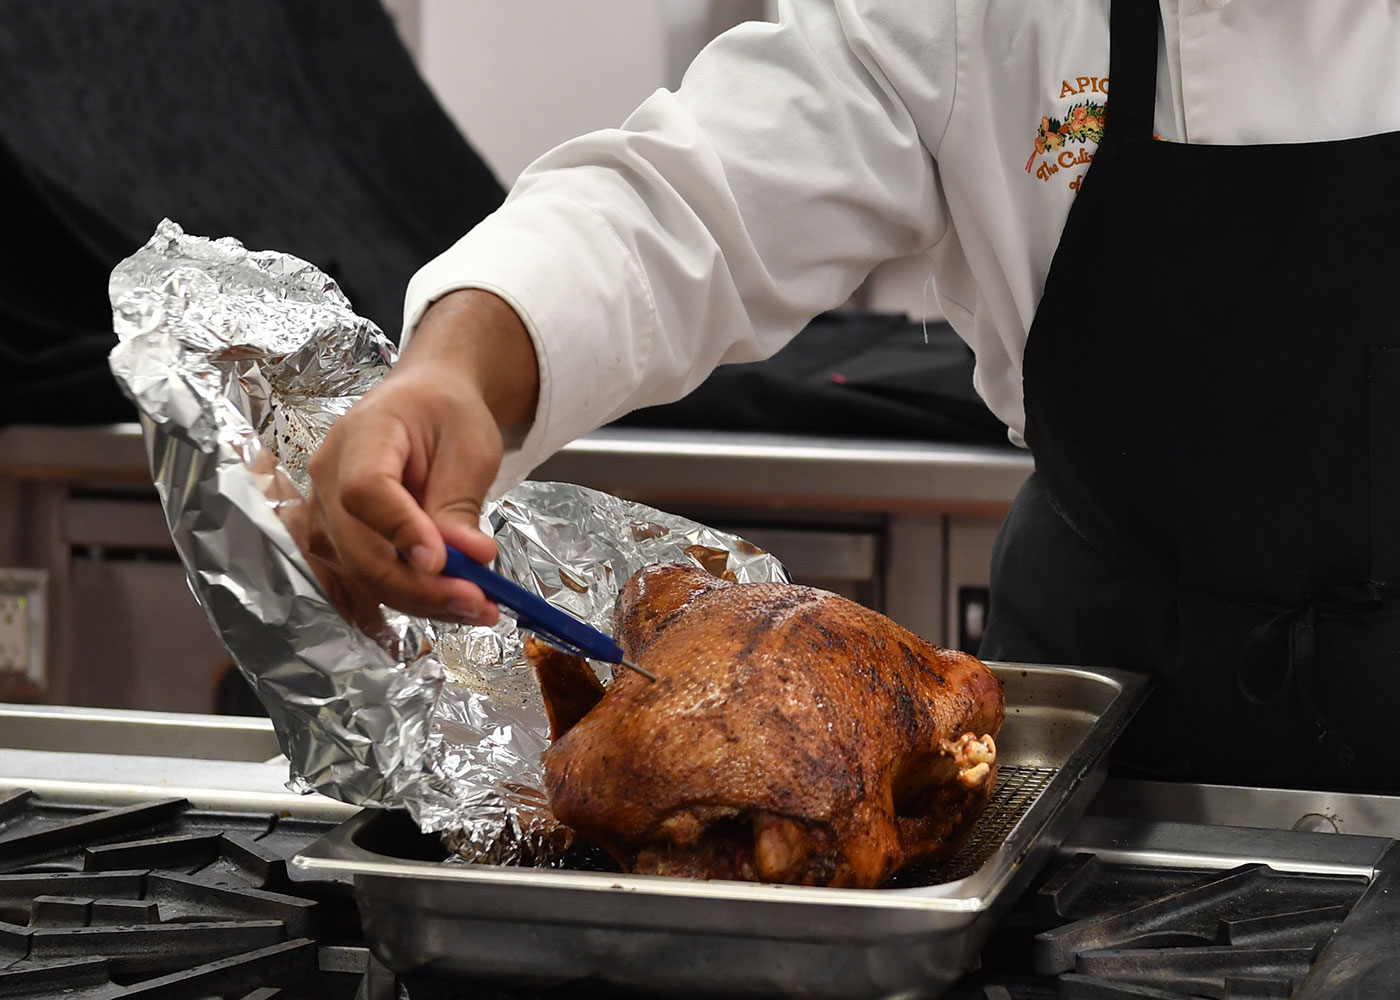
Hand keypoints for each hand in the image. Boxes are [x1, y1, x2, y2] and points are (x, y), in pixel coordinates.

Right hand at [306, 289, 539, 624]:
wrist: (426, 403)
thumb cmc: (448, 414)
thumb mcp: (469, 448)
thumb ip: (459, 503)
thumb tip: (467, 559)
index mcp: (361, 434)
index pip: (365, 491)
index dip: (400, 531)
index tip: (443, 562)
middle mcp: (328, 476)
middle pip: (360, 549)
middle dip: (421, 587)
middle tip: (479, 601)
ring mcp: (327, 511)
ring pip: (364, 575)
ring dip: (423, 601)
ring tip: (480, 608)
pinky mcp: (342, 540)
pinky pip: (372, 578)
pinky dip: (416, 596)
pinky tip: (457, 602)